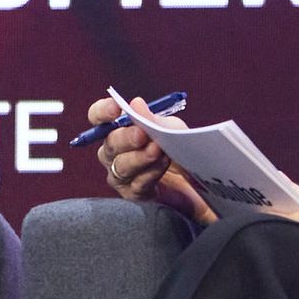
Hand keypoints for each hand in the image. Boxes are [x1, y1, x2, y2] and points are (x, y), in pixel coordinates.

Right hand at [86, 94, 212, 223]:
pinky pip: (136, 184)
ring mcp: (121, 175)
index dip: (102, 112)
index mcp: (118, 129)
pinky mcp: (133, 194)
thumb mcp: (172, 128)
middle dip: (125, 138)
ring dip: (139, 157)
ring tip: (157, 150)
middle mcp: (114, 152)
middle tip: (142, 134)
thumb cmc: (180, 147)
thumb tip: (135, 104)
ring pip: (120, 166)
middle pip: (109, 144)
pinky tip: (162, 165)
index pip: (98, 118)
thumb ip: (153, 119)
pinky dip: (150, 173)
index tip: (116, 108)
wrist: (200, 178)